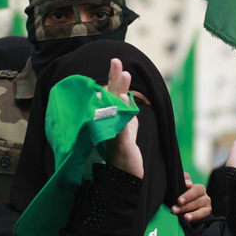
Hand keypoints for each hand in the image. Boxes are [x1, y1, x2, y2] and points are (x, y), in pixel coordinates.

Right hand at [105, 58, 143, 178]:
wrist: (123, 175)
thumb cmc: (122, 150)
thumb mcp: (126, 127)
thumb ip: (125, 111)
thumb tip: (127, 95)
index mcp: (110, 117)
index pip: (112, 94)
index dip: (114, 78)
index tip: (116, 62)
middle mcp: (107, 122)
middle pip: (110, 96)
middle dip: (114, 77)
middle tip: (116, 60)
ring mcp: (112, 131)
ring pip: (115, 107)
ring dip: (119, 90)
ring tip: (125, 74)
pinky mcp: (120, 142)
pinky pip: (121, 124)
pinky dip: (123, 111)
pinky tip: (125, 98)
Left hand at [172, 172, 210, 221]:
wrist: (184, 204)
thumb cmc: (181, 192)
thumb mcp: (181, 183)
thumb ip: (184, 178)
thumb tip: (188, 184)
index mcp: (200, 188)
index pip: (196, 190)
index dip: (188, 195)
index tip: (179, 201)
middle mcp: (205, 197)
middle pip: (197, 201)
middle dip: (185, 206)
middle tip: (174, 210)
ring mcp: (207, 206)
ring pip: (201, 210)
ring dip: (191, 214)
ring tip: (184, 217)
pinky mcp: (207, 214)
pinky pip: (203, 216)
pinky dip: (196, 218)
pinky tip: (188, 219)